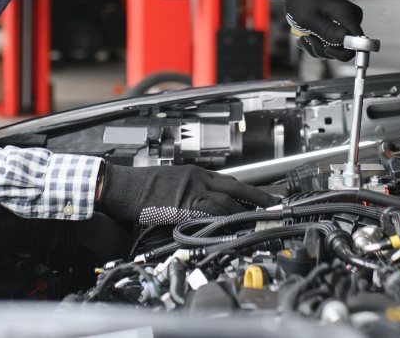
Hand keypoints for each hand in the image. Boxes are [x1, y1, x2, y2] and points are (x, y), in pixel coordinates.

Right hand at [97, 164, 275, 224]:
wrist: (124, 185)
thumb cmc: (141, 185)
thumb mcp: (170, 181)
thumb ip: (188, 189)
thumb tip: (198, 202)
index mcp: (194, 173)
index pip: (227, 180)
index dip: (246, 189)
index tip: (259, 195)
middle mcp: (197, 180)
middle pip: (236, 188)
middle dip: (258, 196)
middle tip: (276, 203)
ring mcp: (192, 193)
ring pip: (229, 202)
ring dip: (248, 211)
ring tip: (263, 218)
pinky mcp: (185, 207)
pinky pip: (212, 214)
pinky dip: (227, 220)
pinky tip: (239, 226)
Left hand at [281, 0, 363, 61]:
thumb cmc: (301, 1)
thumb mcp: (308, 18)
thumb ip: (327, 30)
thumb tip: (348, 42)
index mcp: (346, 15)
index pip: (359, 43)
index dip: (344, 53)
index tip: (327, 49)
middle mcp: (351, 19)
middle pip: (346, 49)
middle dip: (324, 50)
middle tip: (308, 39)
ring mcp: (346, 23)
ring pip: (336, 48)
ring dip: (318, 47)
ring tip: (305, 37)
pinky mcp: (340, 26)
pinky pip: (332, 44)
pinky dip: (318, 44)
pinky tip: (307, 37)